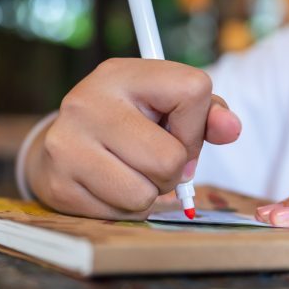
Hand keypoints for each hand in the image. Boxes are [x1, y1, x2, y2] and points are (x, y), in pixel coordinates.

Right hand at [25, 58, 241, 218]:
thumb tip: (230, 129)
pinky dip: (123, 209)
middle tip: (148, 161)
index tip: (174, 132)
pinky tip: (106, 188)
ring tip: (127, 174)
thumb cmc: (124, 125)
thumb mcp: (163, 105)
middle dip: (170, 170)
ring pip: (144, 195)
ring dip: (147, 194)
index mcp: (119, 73)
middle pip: (168, 159)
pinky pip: (120, 215)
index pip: (192, 91)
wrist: (57, 149)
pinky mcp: (59, 185)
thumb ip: (206, 114)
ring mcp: (67, 146)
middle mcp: (86, 103)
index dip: (196, 125)